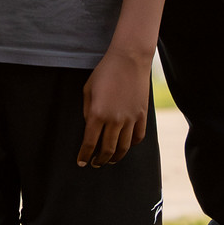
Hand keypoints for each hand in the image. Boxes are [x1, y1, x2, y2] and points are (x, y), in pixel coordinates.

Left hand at [78, 47, 150, 167]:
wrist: (129, 60)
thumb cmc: (104, 72)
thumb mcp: (88, 90)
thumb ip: (87, 111)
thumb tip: (90, 128)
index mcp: (97, 113)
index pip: (90, 142)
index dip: (84, 155)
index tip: (81, 162)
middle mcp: (115, 120)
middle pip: (107, 149)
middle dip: (99, 160)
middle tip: (95, 163)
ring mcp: (130, 119)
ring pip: (124, 147)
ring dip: (115, 157)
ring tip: (109, 160)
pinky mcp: (142, 116)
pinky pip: (138, 137)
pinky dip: (131, 145)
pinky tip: (126, 146)